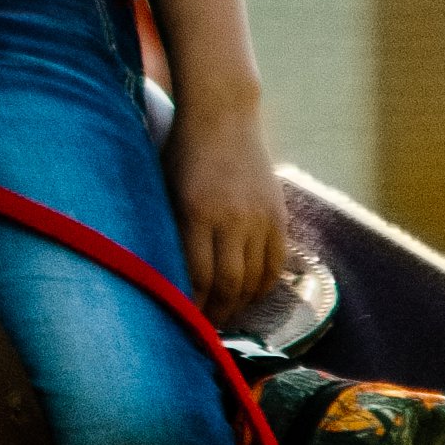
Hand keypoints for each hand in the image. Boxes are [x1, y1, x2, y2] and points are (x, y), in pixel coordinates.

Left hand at [164, 99, 287, 319]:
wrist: (223, 114)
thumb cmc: (181, 151)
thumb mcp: (165, 188)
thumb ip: (170, 230)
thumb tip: (166, 276)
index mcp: (197, 212)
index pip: (198, 276)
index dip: (193, 305)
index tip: (182, 321)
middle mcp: (233, 217)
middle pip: (229, 283)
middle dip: (216, 313)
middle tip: (204, 330)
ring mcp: (260, 216)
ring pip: (255, 277)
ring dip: (240, 304)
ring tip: (226, 317)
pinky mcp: (278, 214)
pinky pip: (276, 262)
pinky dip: (264, 285)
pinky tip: (250, 295)